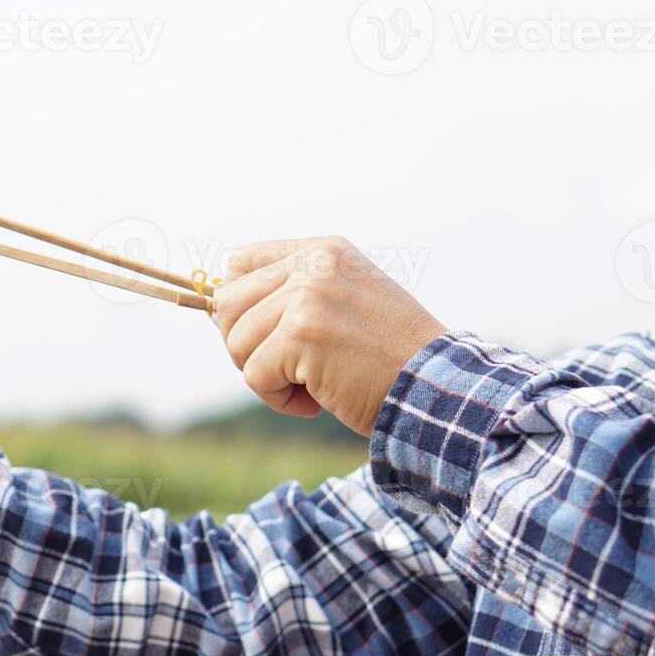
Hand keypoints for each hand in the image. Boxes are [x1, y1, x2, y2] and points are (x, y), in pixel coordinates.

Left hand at [211, 236, 446, 437]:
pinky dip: (279, 400)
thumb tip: (218, 309)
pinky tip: (315, 403)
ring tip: (309, 386)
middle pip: (228, 304)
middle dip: (245, 345)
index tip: (259, 334)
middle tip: (286, 369)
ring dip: (266, 377)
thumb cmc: (388, 358)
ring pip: (237, 342)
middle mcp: (313, 265)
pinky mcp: (302, 335)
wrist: (436, 389)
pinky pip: (255, 375)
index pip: (241, 262)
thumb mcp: (343, 304)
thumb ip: (291, 294)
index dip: (237, 304)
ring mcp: (306, 297)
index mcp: (323, 252)